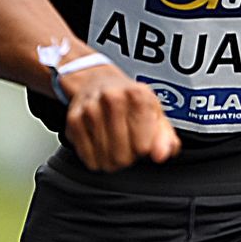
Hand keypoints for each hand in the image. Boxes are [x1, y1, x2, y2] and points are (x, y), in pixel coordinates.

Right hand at [61, 64, 180, 171]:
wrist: (97, 81)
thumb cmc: (129, 100)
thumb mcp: (155, 114)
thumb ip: (166, 138)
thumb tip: (162, 155)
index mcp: (138, 97)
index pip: (144, 148)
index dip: (144, 149)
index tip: (141, 139)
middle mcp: (113, 99)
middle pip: (124, 157)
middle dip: (128, 156)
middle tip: (127, 141)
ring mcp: (91, 109)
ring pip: (105, 161)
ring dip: (111, 158)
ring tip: (113, 141)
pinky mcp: (74, 120)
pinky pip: (88, 159)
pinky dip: (95, 157)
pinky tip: (99, 142)